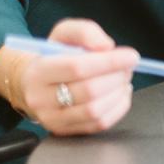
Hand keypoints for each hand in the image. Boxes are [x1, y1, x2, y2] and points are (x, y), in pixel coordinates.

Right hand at [0, 18, 138, 135]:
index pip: (77, 68)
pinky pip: (98, 124)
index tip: (132, 56)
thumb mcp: (65, 34)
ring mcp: (51, 119)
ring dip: (118, 93)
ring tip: (123, 79)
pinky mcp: (63, 131)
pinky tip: (120, 93)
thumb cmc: (53, 56)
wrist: (31, 83)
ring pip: (95, 111)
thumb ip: (86, 32)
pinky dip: (118, 108)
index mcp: (39, 71)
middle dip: (117, 77)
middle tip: (127, 67)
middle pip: (89, 91)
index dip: (110, 62)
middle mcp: (41, 99)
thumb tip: (106, 47)